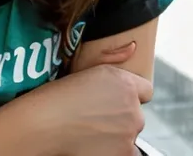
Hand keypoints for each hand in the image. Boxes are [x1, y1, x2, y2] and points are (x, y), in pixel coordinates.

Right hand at [20, 64, 151, 155]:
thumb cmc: (59, 95)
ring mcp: (130, 135)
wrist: (46, 123)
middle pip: (136, 114)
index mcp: (126, 84)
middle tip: (96, 116)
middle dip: (122, 116)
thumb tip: (133, 47)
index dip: (131, 95)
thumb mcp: (87, 70)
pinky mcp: (124, 155)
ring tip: (91, 131)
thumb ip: (114, 62)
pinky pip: (127, 152)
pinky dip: (113, 150)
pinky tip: (92, 144)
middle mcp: (133, 110)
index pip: (146, 91)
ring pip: (130, 135)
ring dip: (118, 135)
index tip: (116, 100)